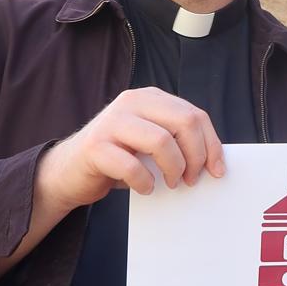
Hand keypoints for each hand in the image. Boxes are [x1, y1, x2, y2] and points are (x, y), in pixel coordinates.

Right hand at [38, 87, 224, 211]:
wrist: (70, 171)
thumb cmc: (118, 158)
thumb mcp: (150, 141)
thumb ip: (176, 140)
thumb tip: (214, 162)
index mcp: (150, 98)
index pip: (195, 115)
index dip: (211, 145)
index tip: (217, 170)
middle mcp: (131, 102)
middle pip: (184, 122)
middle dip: (196, 156)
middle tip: (191, 179)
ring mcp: (112, 122)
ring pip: (162, 141)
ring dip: (173, 169)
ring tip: (170, 183)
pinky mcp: (95, 146)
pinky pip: (132, 166)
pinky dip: (145, 182)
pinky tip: (145, 188)